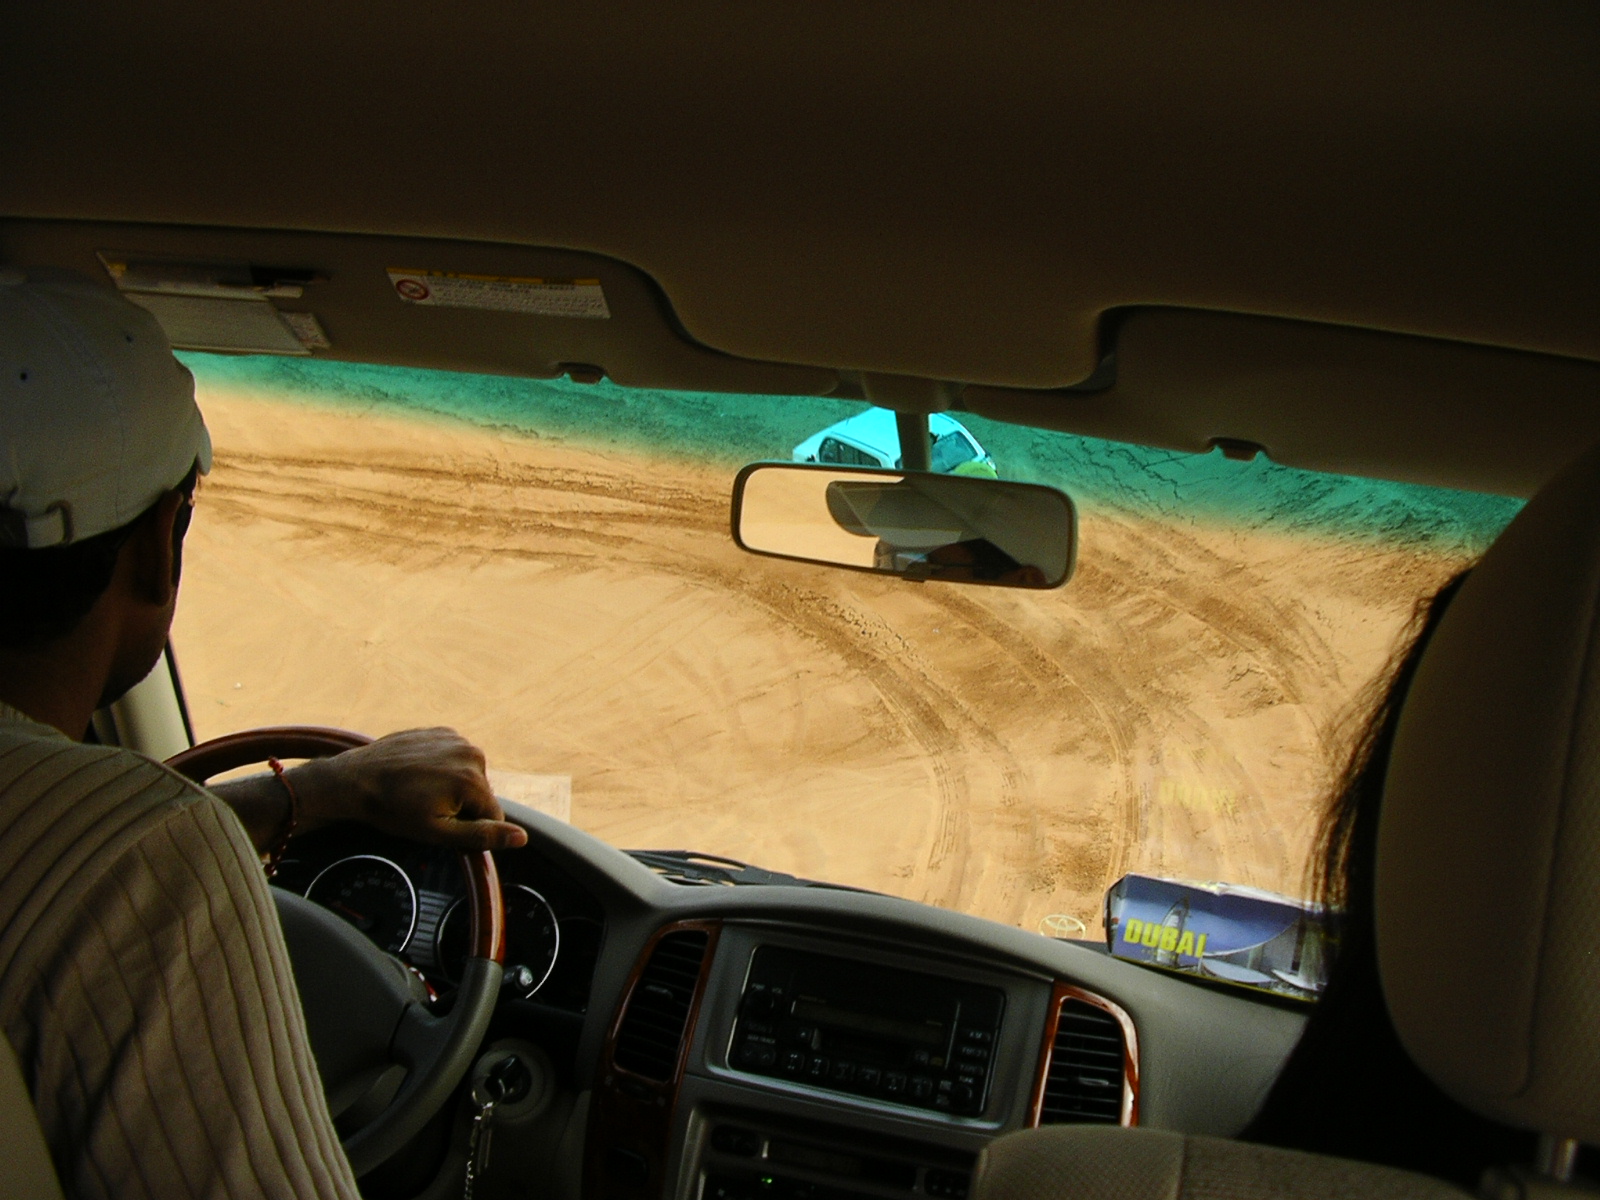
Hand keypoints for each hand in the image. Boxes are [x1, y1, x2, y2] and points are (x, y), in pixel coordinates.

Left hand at [290, 728, 528, 851]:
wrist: (354, 778)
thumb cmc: (392, 810)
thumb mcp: (437, 833)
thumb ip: (482, 835)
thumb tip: (522, 838)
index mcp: (472, 780)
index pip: (493, 815)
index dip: (468, 826)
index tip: (439, 823)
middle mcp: (471, 754)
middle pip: (483, 793)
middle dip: (461, 804)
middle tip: (426, 807)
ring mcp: (456, 738)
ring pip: (469, 774)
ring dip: (452, 785)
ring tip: (420, 790)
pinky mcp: (442, 731)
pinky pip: (455, 756)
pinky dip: (443, 767)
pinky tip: (419, 774)